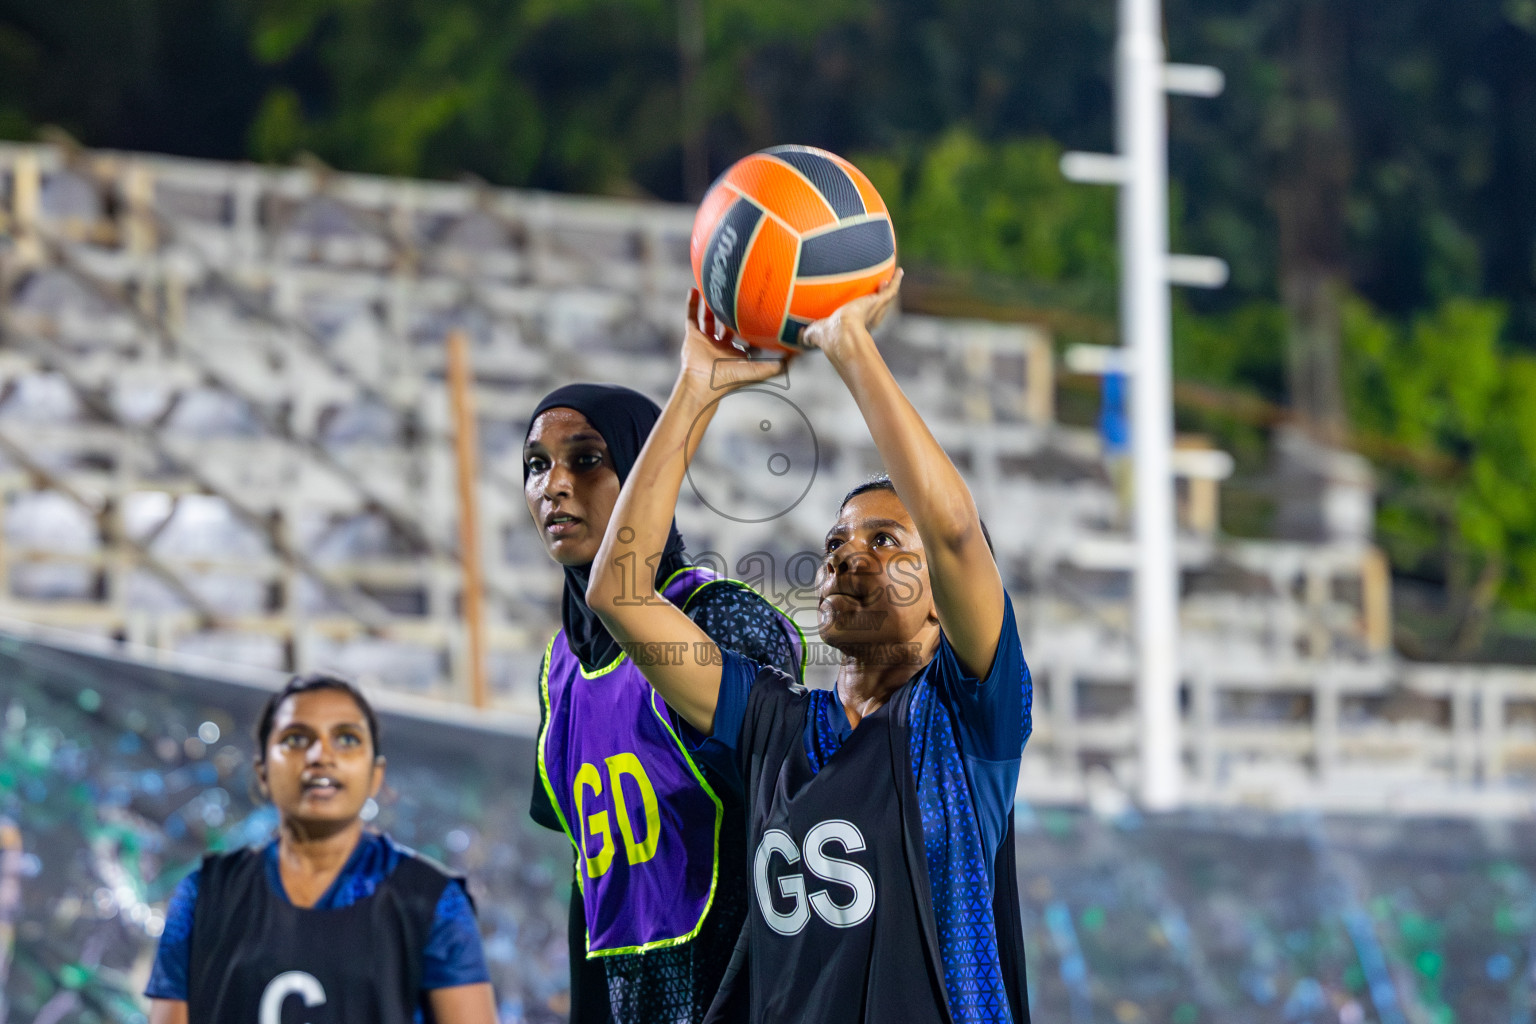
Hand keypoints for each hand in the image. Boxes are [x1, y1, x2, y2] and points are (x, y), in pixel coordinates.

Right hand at [680, 289, 794, 392]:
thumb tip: (799, 357)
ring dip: (711, 305)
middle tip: (739, 294)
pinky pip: (691, 316)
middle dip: (732, 313)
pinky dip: (692, 303)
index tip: (762, 311)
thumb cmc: (731, 378)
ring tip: (716, 288)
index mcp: (736, 353)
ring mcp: (706, 340)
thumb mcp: (759, 371)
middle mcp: (721, 346)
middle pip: (727, 325)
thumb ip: (778, 366)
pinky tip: (695, 289)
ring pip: (709, 319)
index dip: (754, 325)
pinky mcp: (692, 336)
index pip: (747, 337)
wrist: (704, 382)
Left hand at [798, 268, 903, 362]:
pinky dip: (896, 281)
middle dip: (878, 299)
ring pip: (886, 298)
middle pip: (877, 308)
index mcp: (855, 327)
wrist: (840, 334)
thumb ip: (808, 335)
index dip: (863, 314)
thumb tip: (800, 337)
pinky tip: (899, 272)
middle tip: (881, 287)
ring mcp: (875, 310)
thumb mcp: (815, 333)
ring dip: (889, 288)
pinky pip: (891, 290)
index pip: (861, 319)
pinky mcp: (879, 302)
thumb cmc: (828, 337)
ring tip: (893, 277)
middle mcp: (868, 319)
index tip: (861, 308)